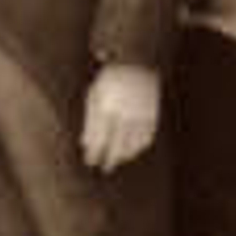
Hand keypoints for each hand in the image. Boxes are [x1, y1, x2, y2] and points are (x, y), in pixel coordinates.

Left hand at [79, 60, 163, 176]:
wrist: (136, 66)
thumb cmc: (109, 82)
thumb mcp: (94, 95)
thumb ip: (89, 121)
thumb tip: (84, 144)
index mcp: (105, 107)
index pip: (98, 139)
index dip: (94, 152)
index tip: (89, 161)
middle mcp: (123, 114)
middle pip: (115, 146)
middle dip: (108, 160)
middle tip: (103, 169)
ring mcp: (139, 116)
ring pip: (132, 145)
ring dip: (123, 156)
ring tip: (116, 161)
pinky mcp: (152, 117)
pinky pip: (145, 139)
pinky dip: (138, 148)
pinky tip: (131, 152)